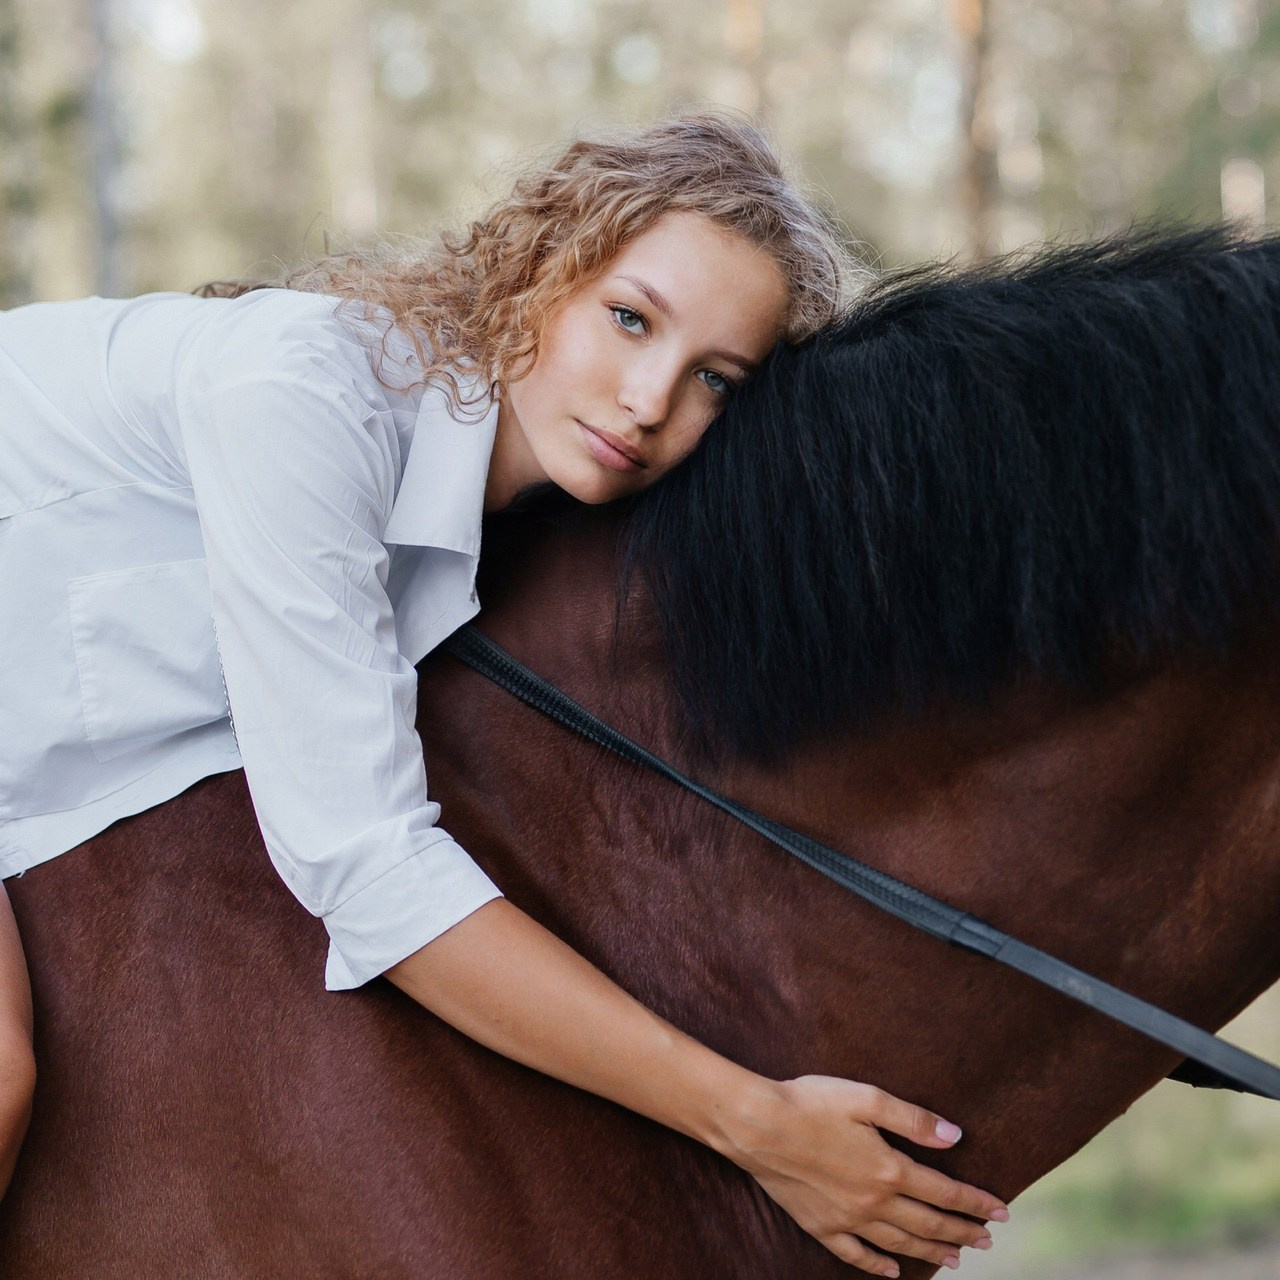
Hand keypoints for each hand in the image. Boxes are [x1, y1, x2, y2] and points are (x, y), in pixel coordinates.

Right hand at [717, 1075, 1006, 1275]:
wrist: (756, 1125)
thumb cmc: (810, 1102)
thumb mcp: (866, 1098)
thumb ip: (913, 1119)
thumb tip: (956, 1136)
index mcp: (889, 1168)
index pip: (944, 1191)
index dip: (975, 1202)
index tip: (1002, 1211)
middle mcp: (873, 1201)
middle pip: (928, 1223)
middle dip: (962, 1231)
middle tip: (986, 1239)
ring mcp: (846, 1218)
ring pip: (900, 1242)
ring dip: (932, 1252)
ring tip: (956, 1257)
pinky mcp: (820, 1226)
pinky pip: (856, 1255)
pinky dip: (879, 1265)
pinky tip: (893, 1272)